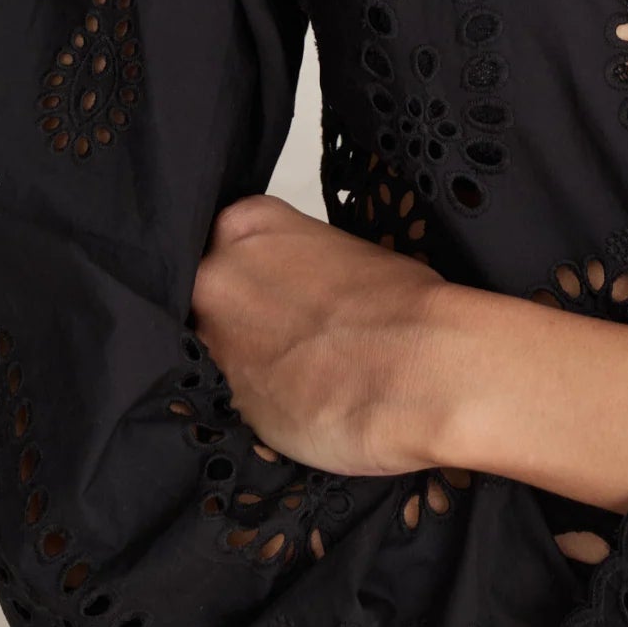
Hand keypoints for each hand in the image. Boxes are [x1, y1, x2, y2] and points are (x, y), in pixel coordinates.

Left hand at [189, 192, 459, 477]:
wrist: (419, 369)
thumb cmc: (401, 304)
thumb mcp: (348, 255)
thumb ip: (298, 267)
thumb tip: (294, 294)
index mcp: (248, 224)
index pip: (224, 239)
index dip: (253, 270)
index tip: (276, 288)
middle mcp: (217, 276)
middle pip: (208, 294)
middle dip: (236, 314)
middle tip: (286, 331)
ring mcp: (213, 340)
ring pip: (212, 348)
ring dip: (243, 360)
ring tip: (298, 372)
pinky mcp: (225, 402)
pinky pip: (230, 397)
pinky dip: (255, 401)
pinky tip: (298, 402)